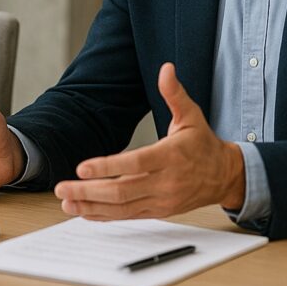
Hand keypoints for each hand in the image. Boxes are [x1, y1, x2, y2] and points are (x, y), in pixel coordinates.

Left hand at [53, 62, 245, 219]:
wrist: (224, 176)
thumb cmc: (203, 143)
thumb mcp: (192, 115)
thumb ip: (175, 93)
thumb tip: (166, 68)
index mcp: (171, 156)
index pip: (136, 163)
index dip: (108, 166)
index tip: (82, 167)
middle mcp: (165, 182)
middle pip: (122, 191)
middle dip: (89, 191)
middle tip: (62, 187)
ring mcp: (161, 200)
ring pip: (122, 208)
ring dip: (91, 206)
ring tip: (66, 202)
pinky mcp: (158, 212)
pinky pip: (127, 217)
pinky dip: (104, 216)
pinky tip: (84, 212)